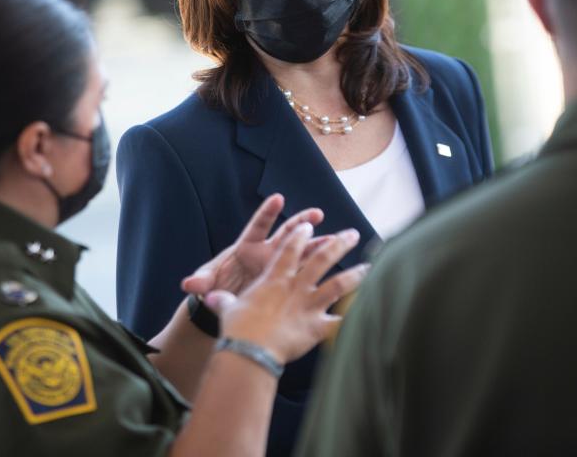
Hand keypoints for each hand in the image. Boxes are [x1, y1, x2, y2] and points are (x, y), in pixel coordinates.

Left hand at [181, 194, 328, 296]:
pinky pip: (307, 271)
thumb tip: (189, 284)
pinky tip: (339, 265)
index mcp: (247, 247)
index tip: (278, 198)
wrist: (226, 304)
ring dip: (319, 244)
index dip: (267, 213)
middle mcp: (267, 252)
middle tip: (317, 213)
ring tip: (338, 238)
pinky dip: (321, 268)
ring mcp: (279, 265)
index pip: (258, 226)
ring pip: (302, 250)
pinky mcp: (287, 280)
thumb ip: (201, 281)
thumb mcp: (208, 283)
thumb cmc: (216, 287)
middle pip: (287, 233)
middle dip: (302, 222)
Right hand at [205, 223, 369, 364]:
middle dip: (338, 243)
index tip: (310, 225)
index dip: (300, 234)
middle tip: (353, 234)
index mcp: (274, 277)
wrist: (250, 350)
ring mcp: (308, 304)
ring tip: (371, 267)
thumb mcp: (228, 309)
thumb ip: (222, 300)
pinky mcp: (317, 327)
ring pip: (338, 284)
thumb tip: (205, 296)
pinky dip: (354, 317)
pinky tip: (370, 311)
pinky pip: (341, 321)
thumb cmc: (237, 327)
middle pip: (321, 258)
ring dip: (356, 274)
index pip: (289, 248)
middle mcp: (295, 286)